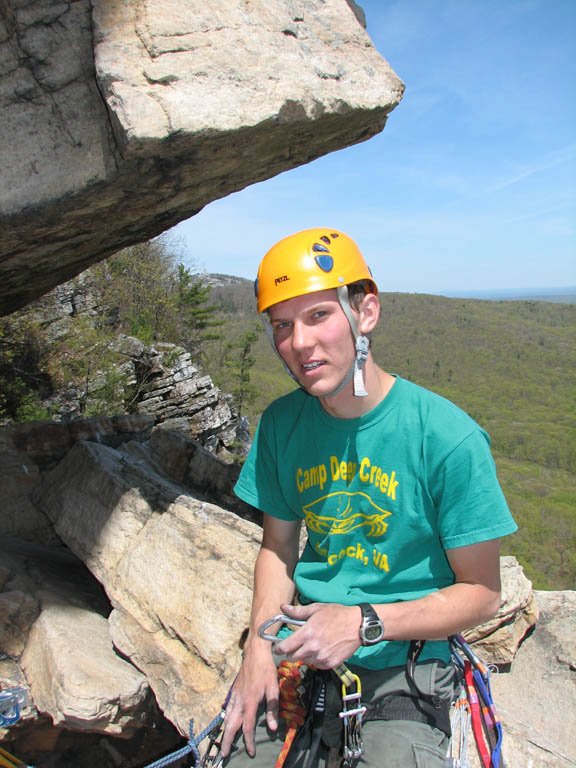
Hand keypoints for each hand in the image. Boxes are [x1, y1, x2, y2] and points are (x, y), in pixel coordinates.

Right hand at [220, 643, 278, 758]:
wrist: (255, 652)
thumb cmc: (266, 669)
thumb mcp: (273, 688)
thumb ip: (272, 708)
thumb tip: (272, 728)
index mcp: (250, 702)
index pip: (247, 727)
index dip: (249, 741)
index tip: (251, 752)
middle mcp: (240, 701)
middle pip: (231, 725)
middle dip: (228, 742)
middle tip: (224, 755)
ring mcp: (235, 695)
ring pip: (227, 717)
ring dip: (225, 731)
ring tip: (224, 743)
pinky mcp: (233, 690)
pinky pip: (227, 707)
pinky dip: (226, 717)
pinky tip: (226, 721)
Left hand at [274, 602, 361, 668]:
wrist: (357, 625)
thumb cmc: (337, 615)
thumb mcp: (316, 609)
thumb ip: (298, 611)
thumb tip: (283, 607)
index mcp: (307, 633)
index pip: (285, 647)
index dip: (278, 648)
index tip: (278, 647)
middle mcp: (313, 647)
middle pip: (292, 657)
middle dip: (291, 652)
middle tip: (297, 645)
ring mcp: (322, 657)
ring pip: (305, 661)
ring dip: (305, 655)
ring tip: (313, 644)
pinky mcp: (330, 664)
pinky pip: (317, 665)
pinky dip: (317, 659)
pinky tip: (323, 649)